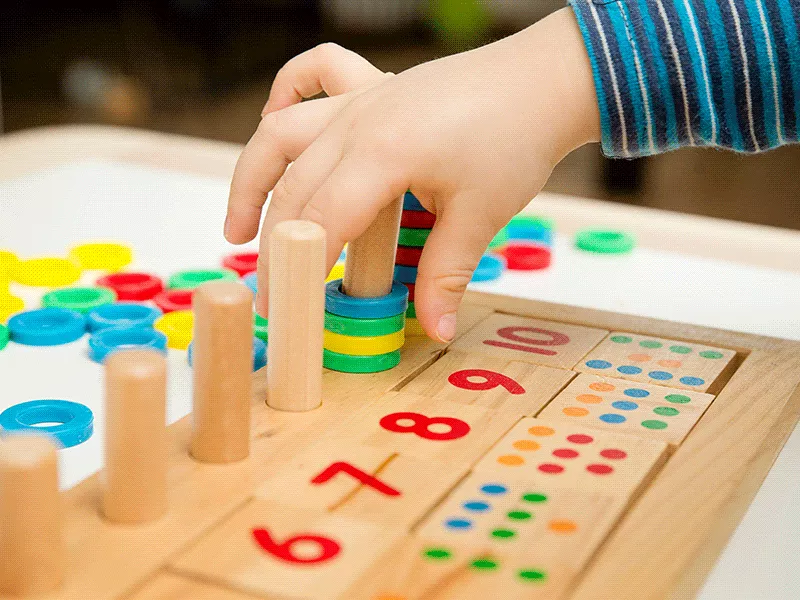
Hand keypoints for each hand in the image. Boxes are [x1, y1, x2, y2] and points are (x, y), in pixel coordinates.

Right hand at [225, 7, 599, 340]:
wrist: (544, 81)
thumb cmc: (516, 139)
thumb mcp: (481, 214)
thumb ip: (446, 274)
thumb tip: (435, 328)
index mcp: (382, 154)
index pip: (319, 222)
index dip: (295, 271)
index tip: (283, 310)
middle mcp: (357, 121)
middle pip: (291, 187)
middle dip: (270, 244)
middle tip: (268, 292)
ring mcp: (360, 98)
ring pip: (281, 133)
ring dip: (252, 178)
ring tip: (237, 227)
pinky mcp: (370, 84)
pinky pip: (312, 76)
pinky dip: (285, 95)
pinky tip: (275, 124)